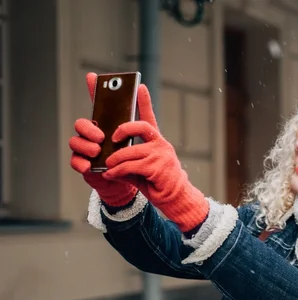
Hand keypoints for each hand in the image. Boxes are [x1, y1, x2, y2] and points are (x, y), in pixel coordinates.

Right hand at [70, 72, 137, 206]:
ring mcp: (85, 149)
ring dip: (86, 146)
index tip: (92, 76)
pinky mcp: (83, 164)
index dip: (93, 89)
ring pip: (76, 141)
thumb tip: (142, 89)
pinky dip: (81, 163)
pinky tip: (90, 166)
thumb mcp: (139, 137)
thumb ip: (140, 117)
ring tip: (98, 151)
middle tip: (102, 136)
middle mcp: (92, 135)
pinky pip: (75, 161)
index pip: (97, 106)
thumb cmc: (132, 157)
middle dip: (89, 129)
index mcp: (105, 126)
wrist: (129, 181)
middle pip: (81, 124)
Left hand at [101, 83, 208, 232]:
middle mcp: (160, 144)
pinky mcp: (157, 167)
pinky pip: (130, 165)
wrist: (174, 199)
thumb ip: (128, 158)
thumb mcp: (140, 167)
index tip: (139, 86)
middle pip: (139, 126)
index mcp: (156, 141)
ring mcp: (160, 155)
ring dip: (114, 160)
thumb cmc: (156, 182)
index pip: (149, 117)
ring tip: (107, 166)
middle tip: (112, 139)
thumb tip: (107, 157)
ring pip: (129, 151)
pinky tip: (111, 174)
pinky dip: (117, 170)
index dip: (144, 101)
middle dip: (122, 129)